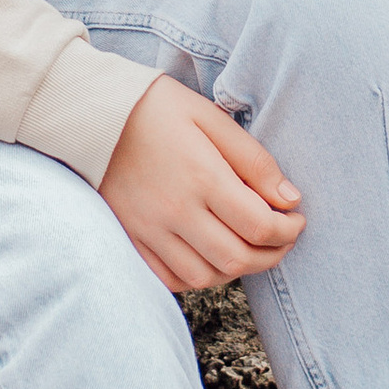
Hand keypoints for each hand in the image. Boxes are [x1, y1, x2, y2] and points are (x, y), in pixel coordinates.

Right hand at [101, 75, 304, 295]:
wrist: (92, 114)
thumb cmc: (158, 109)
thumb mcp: (212, 118)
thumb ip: (254, 161)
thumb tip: (290, 200)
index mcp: (202, 177)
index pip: (259, 226)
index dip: (288, 231)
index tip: (297, 219)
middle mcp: (175, 211)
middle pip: (236, 259)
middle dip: (272, 256)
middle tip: (283, 239)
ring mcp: (149, 230)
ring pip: (205, 277)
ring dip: (237, 270)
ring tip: (250, 248)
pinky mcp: (130, 238)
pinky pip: (169, 279)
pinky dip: (197, 277)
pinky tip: (210, 257)